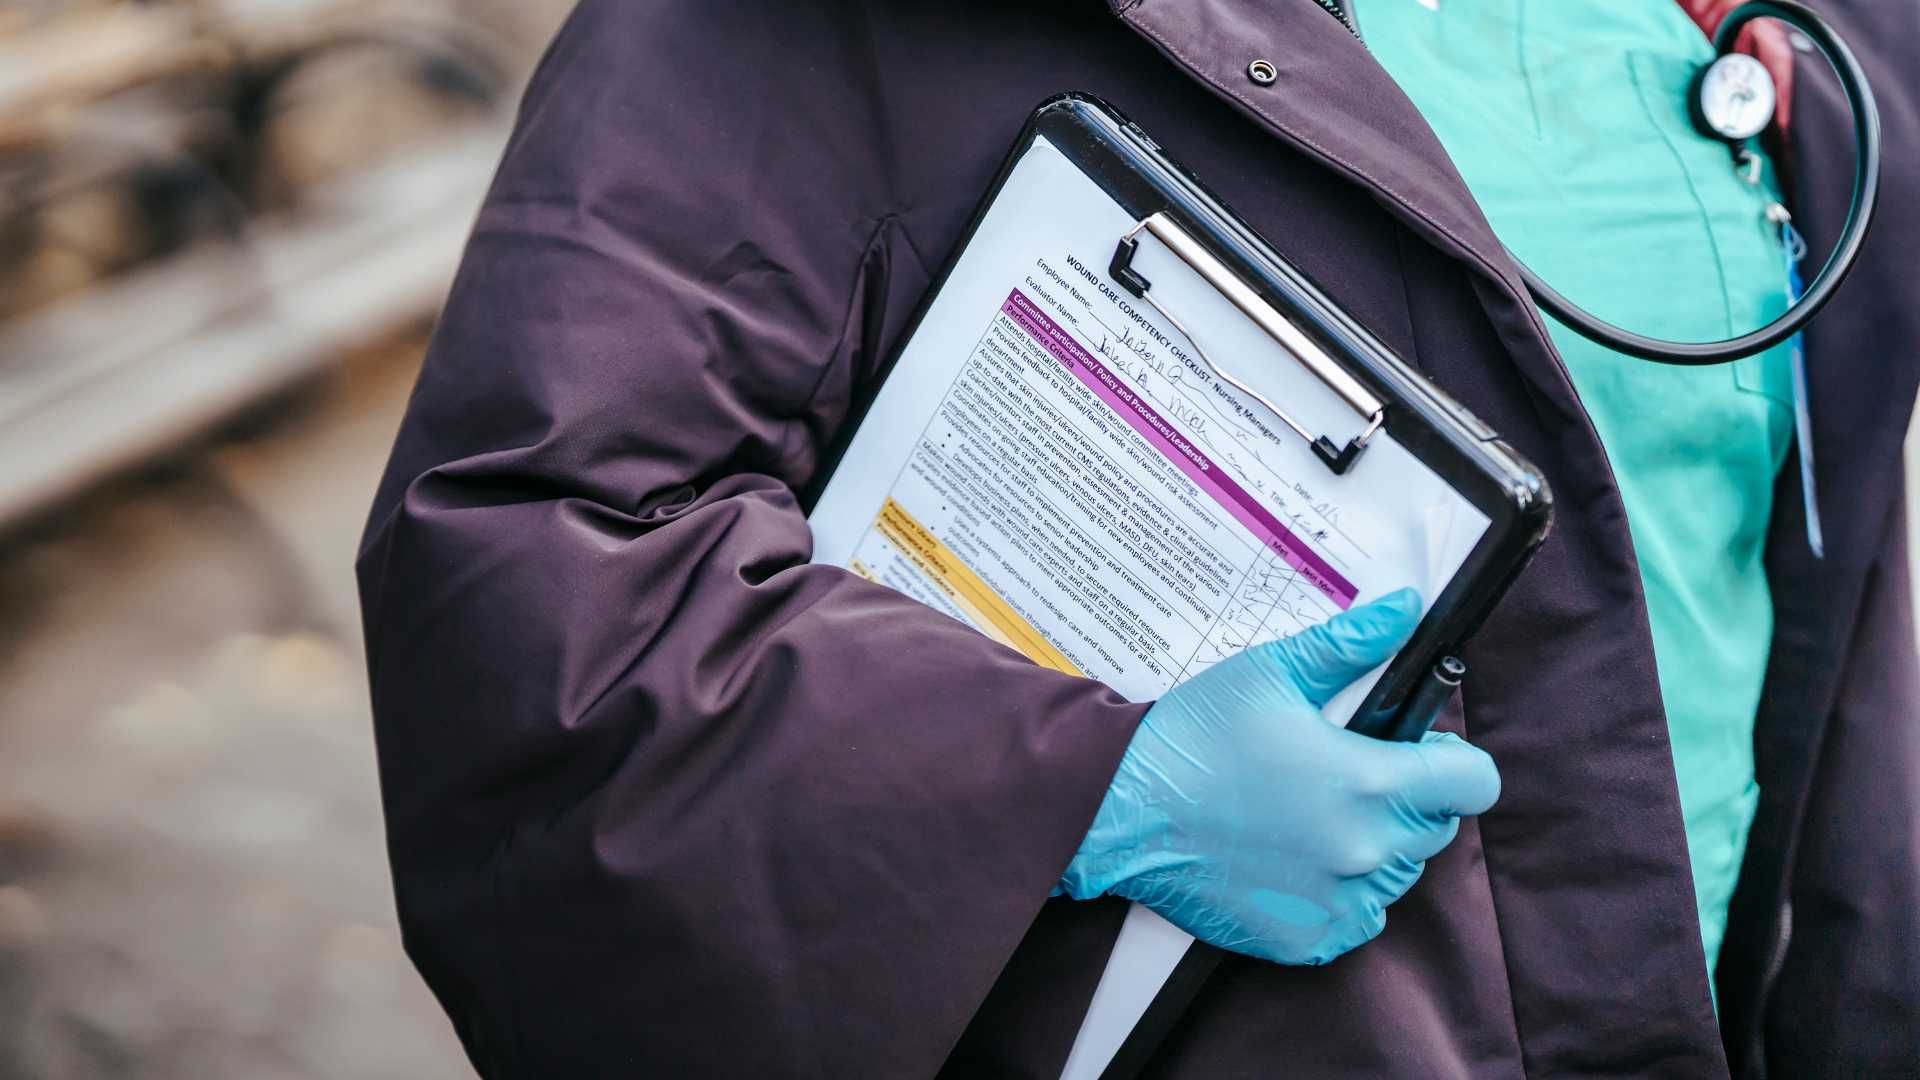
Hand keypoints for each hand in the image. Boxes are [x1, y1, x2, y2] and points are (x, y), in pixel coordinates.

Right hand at [1058, 589, 1500, 964]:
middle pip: (1433, 827)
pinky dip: (1338, 891)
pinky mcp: (1305, 939)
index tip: (1418, 747)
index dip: (1451, 758)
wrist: (1121, 810)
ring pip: (1395, 873)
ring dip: (1372, 844)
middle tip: (1344, 769)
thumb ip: (1350, 644)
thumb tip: (1406, 610)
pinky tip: (1293, 854)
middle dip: (1406, 796)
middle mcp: (1362, 850)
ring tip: (1312, 812)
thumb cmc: (1193, 737)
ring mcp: (1335, 902)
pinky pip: (1355, 916)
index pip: (1471, 782)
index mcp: (1366, 782)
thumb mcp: (1271, 672)